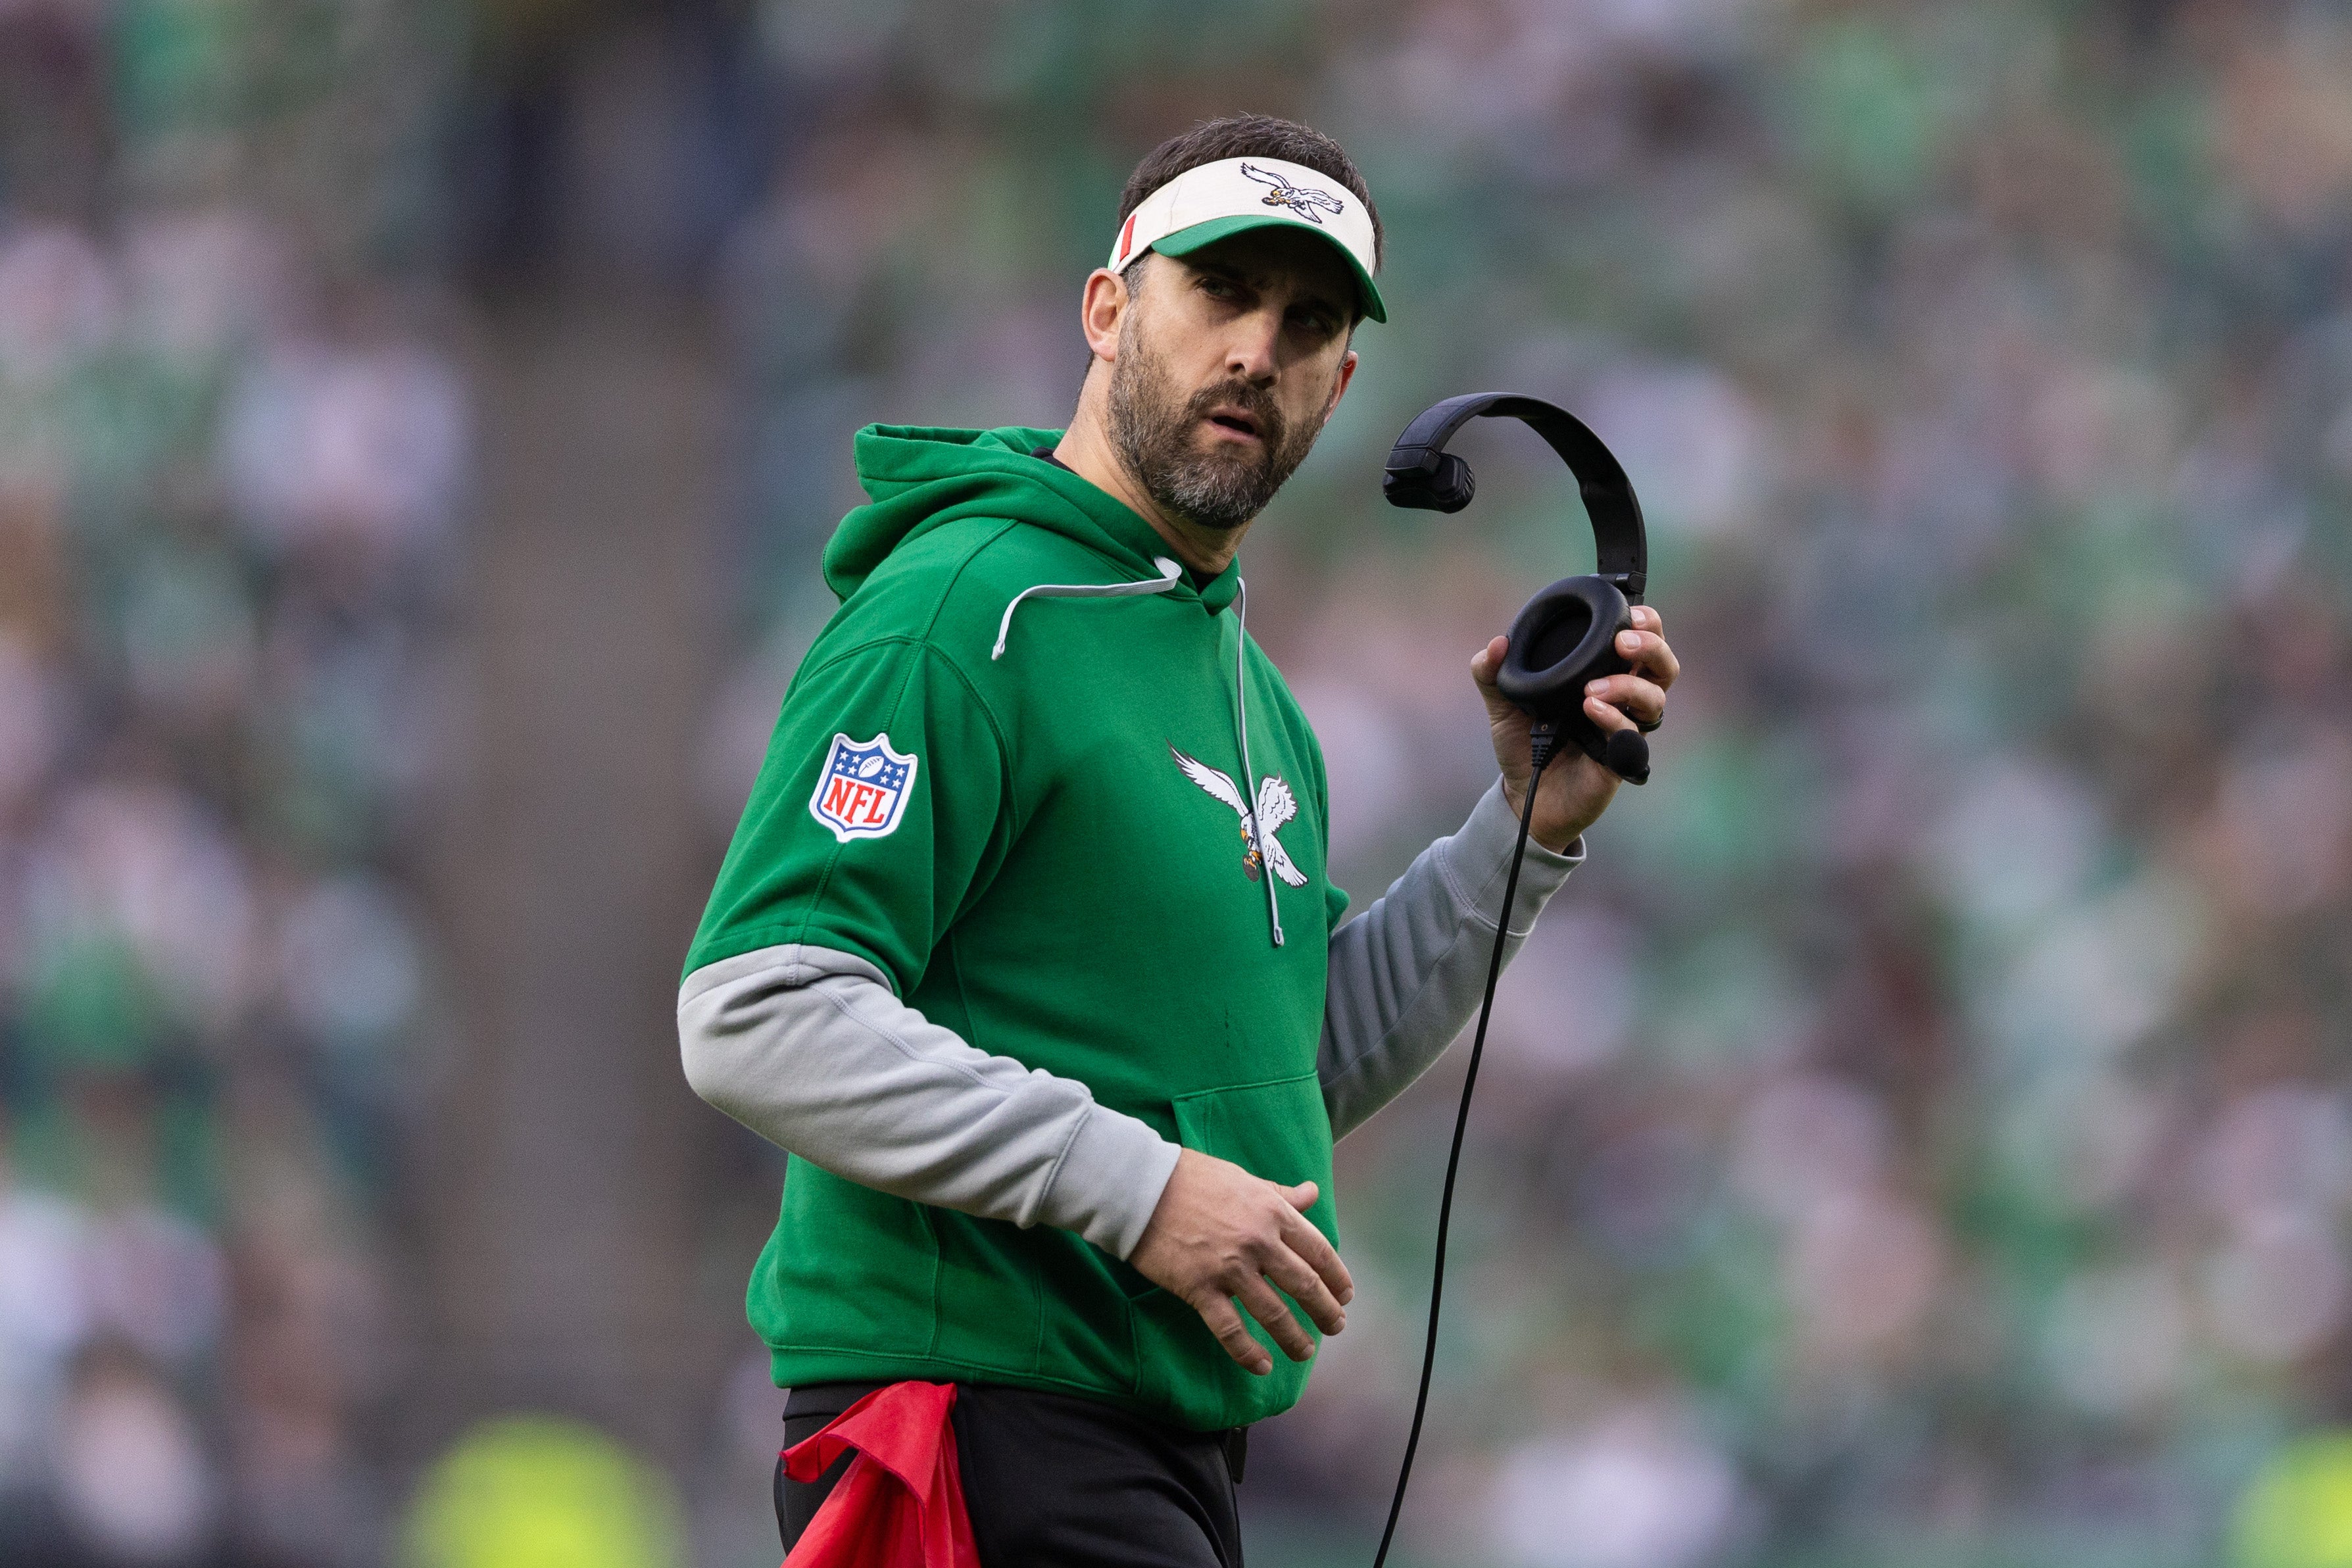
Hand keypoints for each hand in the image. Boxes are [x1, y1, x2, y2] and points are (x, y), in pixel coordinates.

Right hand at [1128, 1148, 1352, 1374]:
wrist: (1139, 1186)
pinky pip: (1231, 1330)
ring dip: (1296, 1338)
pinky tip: (1262, 1366)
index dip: (1337, 1278)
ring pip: (1274, 1314)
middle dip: (1326, 1312)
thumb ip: (1279, 1194)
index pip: (1319, 1251)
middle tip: (1336, 1327)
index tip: (1346, 1295)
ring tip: (1305, 1351)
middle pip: (1305, 1285)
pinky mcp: (1199, 1289)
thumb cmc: (1191, 1177)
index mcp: (1273, 1211)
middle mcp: (1259, 1242)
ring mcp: (1230, 1268)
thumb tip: (1311, 1193)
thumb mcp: (1243, 1179)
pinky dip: (1249, 1353)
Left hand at [1471, 604, 1679, 851]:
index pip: (1642, 642)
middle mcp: (1624, 700)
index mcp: (1606, 675)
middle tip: (1623, 640)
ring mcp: (1626, 729)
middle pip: (1663, 666)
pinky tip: (1590, 709)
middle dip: (1652, 646)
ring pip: (1654, 699)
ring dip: (1629, 685)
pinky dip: (1613, 718)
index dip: (1647, 623)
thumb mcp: (1503, 704)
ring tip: (1592, 688)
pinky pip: (1630, 734)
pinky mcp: (1620, 759)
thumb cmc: (1525, 745)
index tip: (1631, 611)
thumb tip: (1497, 644)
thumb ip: (1493, 673)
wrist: (1524, 797)